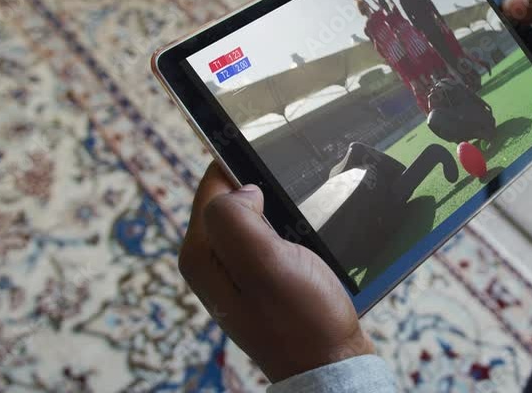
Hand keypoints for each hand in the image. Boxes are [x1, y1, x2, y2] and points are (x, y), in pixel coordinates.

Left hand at [178, 163, 373, 382]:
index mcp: (200, 255)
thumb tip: (241, 189)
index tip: (275, 171)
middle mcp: (211, 263)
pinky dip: (288, 231)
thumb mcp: (264, 263)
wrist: (331, 362)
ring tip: (302, 225)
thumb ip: (236, 220)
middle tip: (293, 207)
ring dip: (279, 213)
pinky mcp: (260, 280)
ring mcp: (236, 273)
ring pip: (254, 217)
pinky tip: (305, 242)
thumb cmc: (302, 318)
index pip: (212, 184)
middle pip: (232, 199)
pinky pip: (269, 237)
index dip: (243, 169)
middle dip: (263, 192)